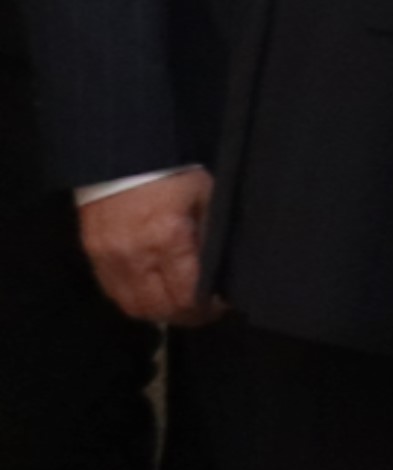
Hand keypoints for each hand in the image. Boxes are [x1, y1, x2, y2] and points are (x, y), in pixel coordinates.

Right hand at [76, 171, 215, 327]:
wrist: (122, 153)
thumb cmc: (174, 172)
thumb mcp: (206, 197)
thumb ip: (211, 235)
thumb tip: (223, 269)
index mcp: (168, 239)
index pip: (186, 295)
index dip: (207, 309)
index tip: (222, 306)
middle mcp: (135, 256)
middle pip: (158, 309)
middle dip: (186, 316)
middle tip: (205, 311)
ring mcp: (109, 258)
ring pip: (133, 306)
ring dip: (159, 312)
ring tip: (180, 305)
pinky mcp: (93, 255)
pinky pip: (114, 292)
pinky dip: (136, 298)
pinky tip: (153, 291)